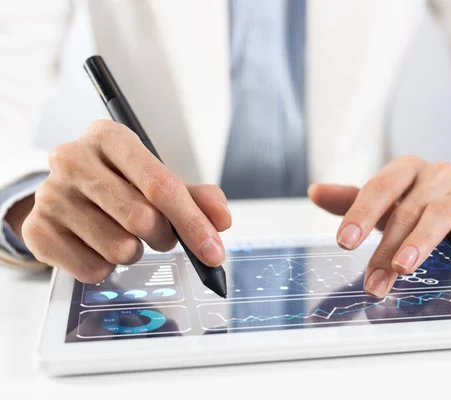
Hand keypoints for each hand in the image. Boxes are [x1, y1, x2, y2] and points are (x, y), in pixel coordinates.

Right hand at [21, 120, 230, 282]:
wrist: (67, 192)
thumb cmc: (119, 182)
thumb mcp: (158, 179)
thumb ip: (196, 197)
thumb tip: (221, 218)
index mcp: (109, 137)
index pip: (160, 184)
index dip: (193, 222)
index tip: (213, 250)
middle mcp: (73, 159)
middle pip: (141, 218)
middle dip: (164, 236)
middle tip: (161, 234)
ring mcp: (50, 194)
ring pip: (119, 248)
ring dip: (135, 253)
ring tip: (125, 236)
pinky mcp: (37, 230)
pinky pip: (92, 269)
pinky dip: (107, 267)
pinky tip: (99, 247)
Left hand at [308, 156, 450, 297]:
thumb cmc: (424, 201)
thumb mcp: (389, 201)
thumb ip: (353, 200)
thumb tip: (314, 192)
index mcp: (405, 170)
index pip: (378, 189)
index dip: (360, 214)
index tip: (344, 242)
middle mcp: (434, 176)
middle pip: (406, 209)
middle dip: (386, 248)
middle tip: (373, 281)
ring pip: (440, 213)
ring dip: (420, 241)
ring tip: (403, 267)